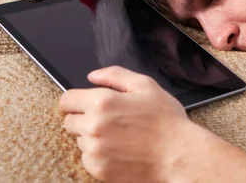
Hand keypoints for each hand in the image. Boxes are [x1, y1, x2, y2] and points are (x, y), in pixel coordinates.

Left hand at [59, 66, 191, 182]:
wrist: (178, 155)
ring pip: (80, 140)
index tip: (82, 104)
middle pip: (69, 121)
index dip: (75, 100)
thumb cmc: (166, 121)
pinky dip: (99, 155)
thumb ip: (115, 75)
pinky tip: (120, 150)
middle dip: (84, 118)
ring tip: (119, 136)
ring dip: (92, 137)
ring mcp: (94, 150)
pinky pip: (88, 159)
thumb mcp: (146, 86)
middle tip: (109, 120)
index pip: (66, 100)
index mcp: (102, 102)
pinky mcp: (99, 169)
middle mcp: (93, 126)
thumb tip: (93, 76)